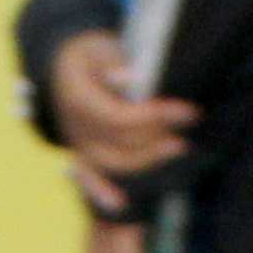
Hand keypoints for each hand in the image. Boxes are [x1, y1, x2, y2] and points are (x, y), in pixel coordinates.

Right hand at [47, 30, 197, 179]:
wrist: (65, 64)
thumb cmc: (91, 53)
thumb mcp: (102, 48)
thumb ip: (116, 64)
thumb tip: (129, 81)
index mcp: (77, 98)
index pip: (119, 117)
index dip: (155, 117)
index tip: (187, 111)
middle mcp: (73, 126)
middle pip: (118, 145)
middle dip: (156, 139)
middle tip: (187, 128)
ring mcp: (76, 142)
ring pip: (111, 163)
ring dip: (146, 159)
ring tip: (178, 147)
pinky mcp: (81, 152)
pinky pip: (87, 177)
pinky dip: (100, 191)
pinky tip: (119, 204)